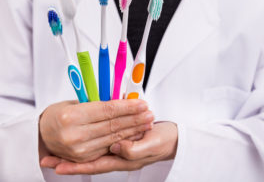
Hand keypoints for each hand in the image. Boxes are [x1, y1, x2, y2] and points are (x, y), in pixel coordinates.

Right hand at [39, 99, 153, 162]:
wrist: (41, 135)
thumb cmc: (60, 113)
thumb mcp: (76, 102)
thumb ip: (99, 101)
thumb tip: (124, 95)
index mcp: (71, 116)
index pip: (107, 110)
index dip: (127, 107)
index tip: (142, 102)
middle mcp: (74, 135)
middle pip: (113, 125)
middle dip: (135, 118)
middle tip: (150, 112)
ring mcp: (79, 150)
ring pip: (114, 138)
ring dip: (133, 130)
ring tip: (147, 122)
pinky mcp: (83, 159)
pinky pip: (109, 148)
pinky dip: (125, 140)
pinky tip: (136, 133)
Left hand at [40, 122, 177, 174]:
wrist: (174, 138)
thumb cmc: (165, 141)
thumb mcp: (153, 144)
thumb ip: (135, 149)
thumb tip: (116, 148)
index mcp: (125, 159)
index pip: (96, 164)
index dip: (77, 166)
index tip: (58, 167)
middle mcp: (119, 157)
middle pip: (90, 162)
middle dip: (69, 162)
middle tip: (48, 162)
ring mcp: (120, 150)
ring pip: (92, 154)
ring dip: (73, 156)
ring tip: (54, 156)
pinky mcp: (122, 141)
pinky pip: (100, 146)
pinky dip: (87, 146)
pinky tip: (77, 144)